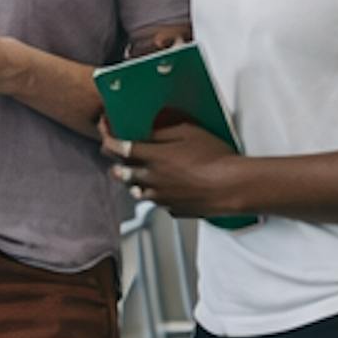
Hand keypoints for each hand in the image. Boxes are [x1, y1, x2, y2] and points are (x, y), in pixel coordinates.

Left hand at [108, 119, 250, 220]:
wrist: (233, 186)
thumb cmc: (216, 158)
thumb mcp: (189, 132)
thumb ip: (163, 130)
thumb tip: (148, 128)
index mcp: (153, 157)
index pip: (117, 147)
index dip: (107, 137)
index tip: (105, 130)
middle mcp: (151, 179)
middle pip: (119, 172)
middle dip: (115, 162)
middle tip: (118, 153)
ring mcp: (160, 197)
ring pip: (135, 189)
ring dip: (133, 179)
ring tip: (141, 171)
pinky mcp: (172, 209)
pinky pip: (156, 201)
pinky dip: (155, 193)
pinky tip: (167, 185)